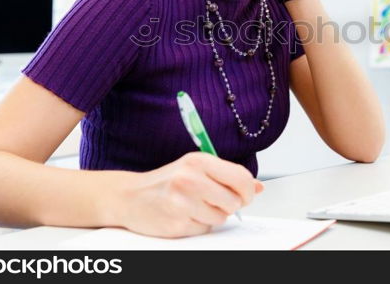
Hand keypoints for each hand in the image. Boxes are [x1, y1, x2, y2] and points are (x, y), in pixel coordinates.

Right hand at [114, 152, 263, 237]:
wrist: (130, 196)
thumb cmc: (167, 181)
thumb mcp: (196, 169)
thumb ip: (227, 176)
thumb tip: (259, 187)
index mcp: (199, 161)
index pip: (241, 178)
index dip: (248, 190)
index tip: (246, 195)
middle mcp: (190, 179)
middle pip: (234, 201)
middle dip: (229, 204)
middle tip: (214, 200)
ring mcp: (183, 202)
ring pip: (221, 217)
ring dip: (213, 215)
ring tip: (194, 206)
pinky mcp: (177, 223)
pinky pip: (205, 228)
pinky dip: (198, 224)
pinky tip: (184, 215)